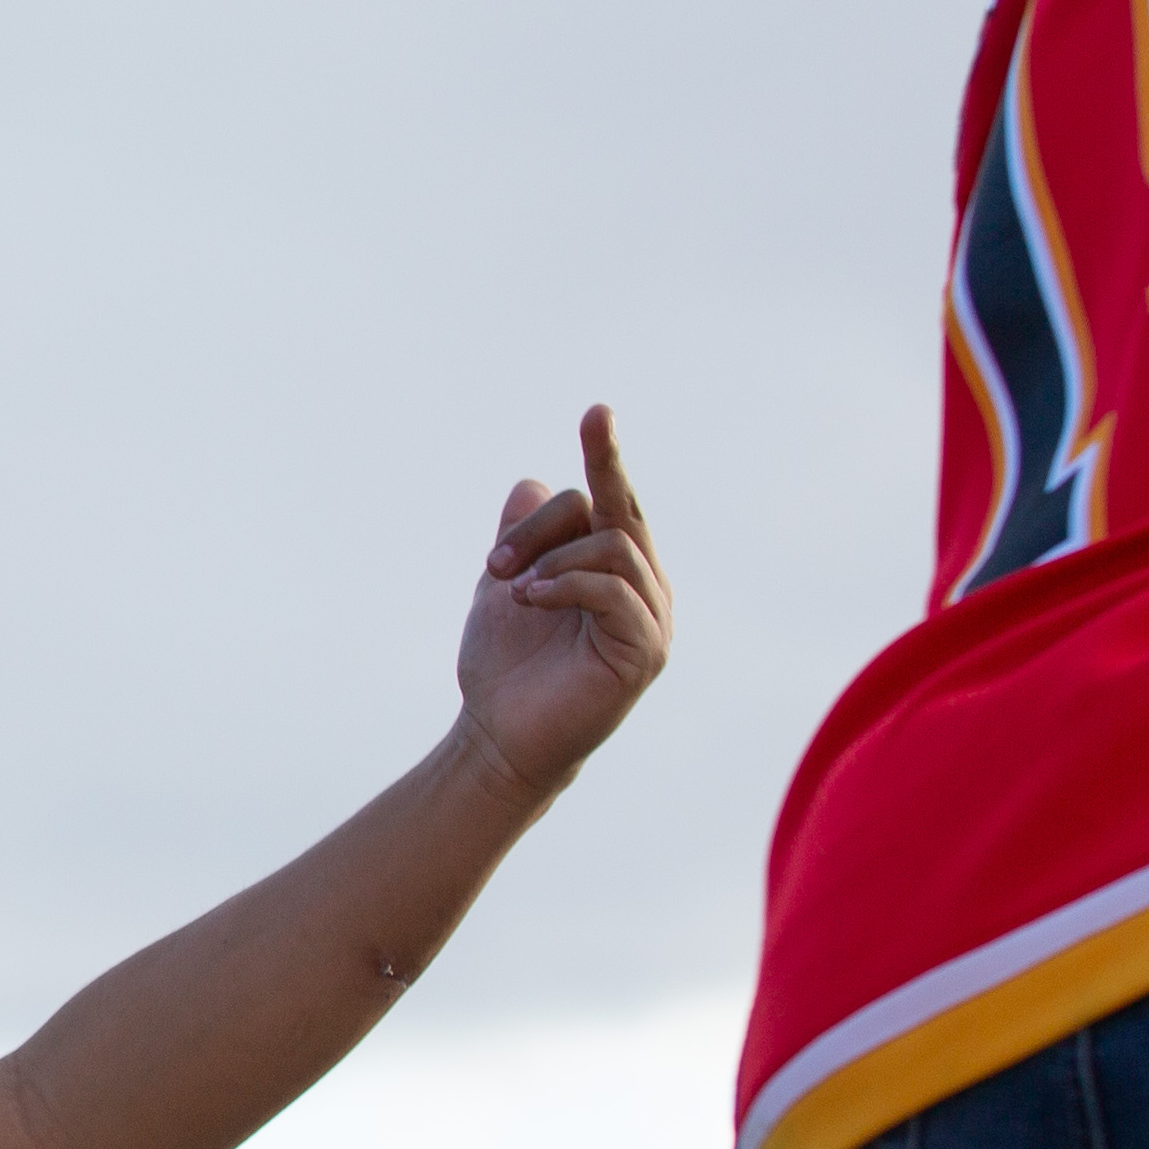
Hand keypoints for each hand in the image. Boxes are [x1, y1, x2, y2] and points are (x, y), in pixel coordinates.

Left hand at [447, 407, 670, 805]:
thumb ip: (522, 536)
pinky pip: (616, 591)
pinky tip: (532, 599)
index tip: (597, 411)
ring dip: (553, 558)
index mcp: (616, 564)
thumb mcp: (505, 585)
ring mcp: (651, 618)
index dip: (604, 454)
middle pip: (619, 510)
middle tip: (497, 559)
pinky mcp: (646, 651)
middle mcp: (644, 584)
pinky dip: (568, 584)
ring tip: (512, 589)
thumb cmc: (505, 666)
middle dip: (564, 509)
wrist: (500, 737)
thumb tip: (531, 483)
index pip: (614, 497)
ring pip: (616, 546)